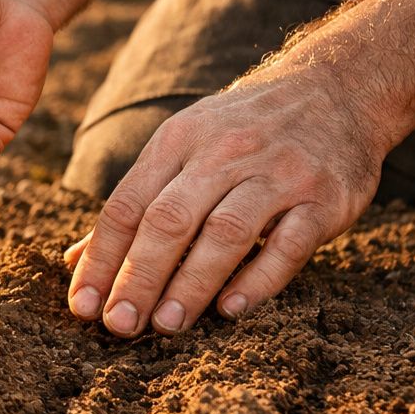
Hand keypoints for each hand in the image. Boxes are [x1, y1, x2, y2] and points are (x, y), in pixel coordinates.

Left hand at [64, 64, 394, 334]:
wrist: (338, 87)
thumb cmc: (243, 129)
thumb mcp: (184, 145)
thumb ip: (135, 203)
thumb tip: (75, 262)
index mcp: (179, 141)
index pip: (127, 205)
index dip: (102, 259)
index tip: (83, 306)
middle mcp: (224, 153)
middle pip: (170, 219)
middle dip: (139, 276)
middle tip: (120, 325)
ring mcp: (277, 173)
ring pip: (226, 232)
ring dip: (192, 283)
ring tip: (167, 325)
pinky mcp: (325, 196)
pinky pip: (289, 243)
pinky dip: (259, 278)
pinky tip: (232, 308)